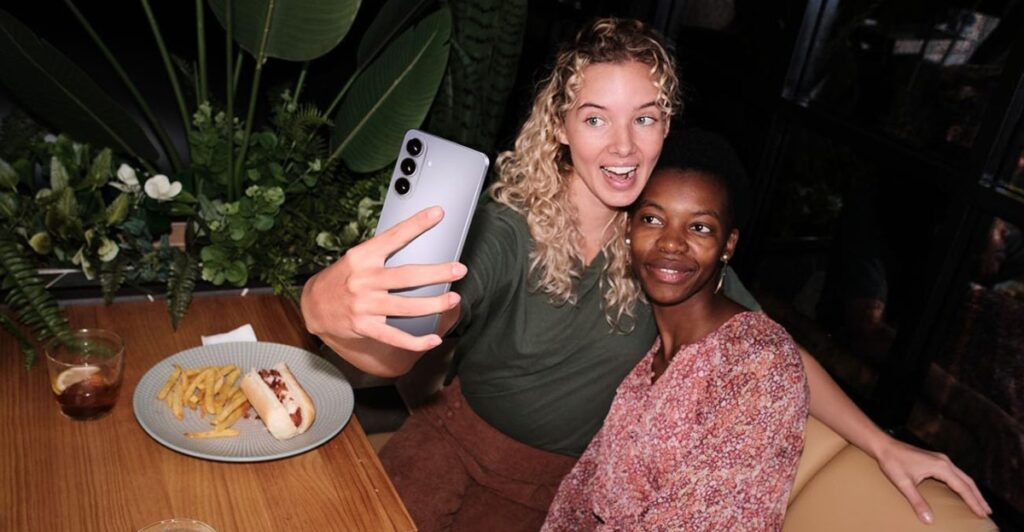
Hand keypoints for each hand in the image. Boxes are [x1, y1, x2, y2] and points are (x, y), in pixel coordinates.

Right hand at [301, 206, 466, 352]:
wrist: (313, 305)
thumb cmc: (342, 278)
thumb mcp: (357, 258)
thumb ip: (382, 253)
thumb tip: (418, 245)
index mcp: (362, 257)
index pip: (393, 237)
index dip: (417, 224)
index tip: (438, 213)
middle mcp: (364, 280)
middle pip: (407, 276)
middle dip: (436, 273)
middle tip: (459, 269)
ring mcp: (365, 305)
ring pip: (406, 307)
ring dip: (433, 304)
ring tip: (453, 299)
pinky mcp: (365, 326)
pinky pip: (395, 336)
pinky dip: (416, 340)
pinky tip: (433, 339)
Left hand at [875, 436, 991, 523]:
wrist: (884, 446)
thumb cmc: (892, 462)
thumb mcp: (904, 484)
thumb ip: (917, 502)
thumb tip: (929, 520)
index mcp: (941, 466)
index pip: (963, 487)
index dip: (973, 501)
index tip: (981, 514)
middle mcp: (944, 461)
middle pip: (967, 481)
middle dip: (978, 497)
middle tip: (987, 512)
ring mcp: (941, 459)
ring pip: (963, 476)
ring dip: (972, 490)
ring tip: (980, 504)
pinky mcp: (936, 459)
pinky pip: (955, 473)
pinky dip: (963, 484)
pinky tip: (963, 491)